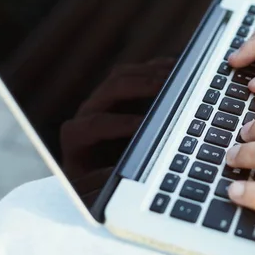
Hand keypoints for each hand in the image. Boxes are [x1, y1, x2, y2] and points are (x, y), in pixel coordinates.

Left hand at [61, 59, 173, 177]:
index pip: (95, 123)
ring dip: (150, 73)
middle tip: (166, 89)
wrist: (93, 173)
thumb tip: (119, 176)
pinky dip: (157, 68)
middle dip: (140, 86)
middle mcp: (89, 111)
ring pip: (123, 75)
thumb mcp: (96, 186)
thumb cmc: (96, 183)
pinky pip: (137, 71)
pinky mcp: (121, 90)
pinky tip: (177, 70)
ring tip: (177, 76)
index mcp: (77, 135)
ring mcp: (104, 97)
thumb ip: (104, 182)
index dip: (119, 123)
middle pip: (111, 88)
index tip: (143, 126)